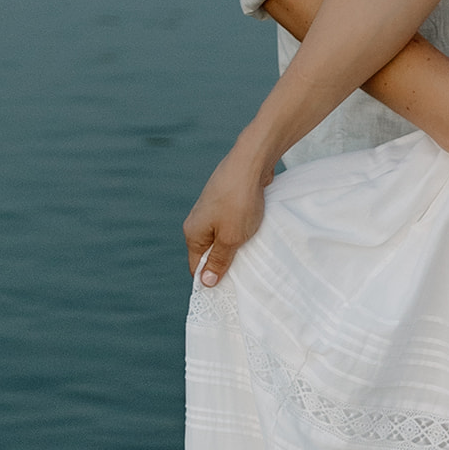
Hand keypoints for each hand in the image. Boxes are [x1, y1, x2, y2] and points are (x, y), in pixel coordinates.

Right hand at [182, 147, 274, 285]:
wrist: (251, 161)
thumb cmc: (240, 201)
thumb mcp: (231, 238)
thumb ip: (218, 260)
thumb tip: (205, 282)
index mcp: (192, 232)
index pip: (197, 266)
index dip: (211, 278)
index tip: (230, 288)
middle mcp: (198, 219)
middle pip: (209, 250)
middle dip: (226, 259)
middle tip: (245, 268)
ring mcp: (212, 207)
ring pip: (222, 234)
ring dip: (236, 241)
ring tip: (252, 246)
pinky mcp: (226, 198)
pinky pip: (231, 220)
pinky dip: (242, 226)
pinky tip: (255, 227)